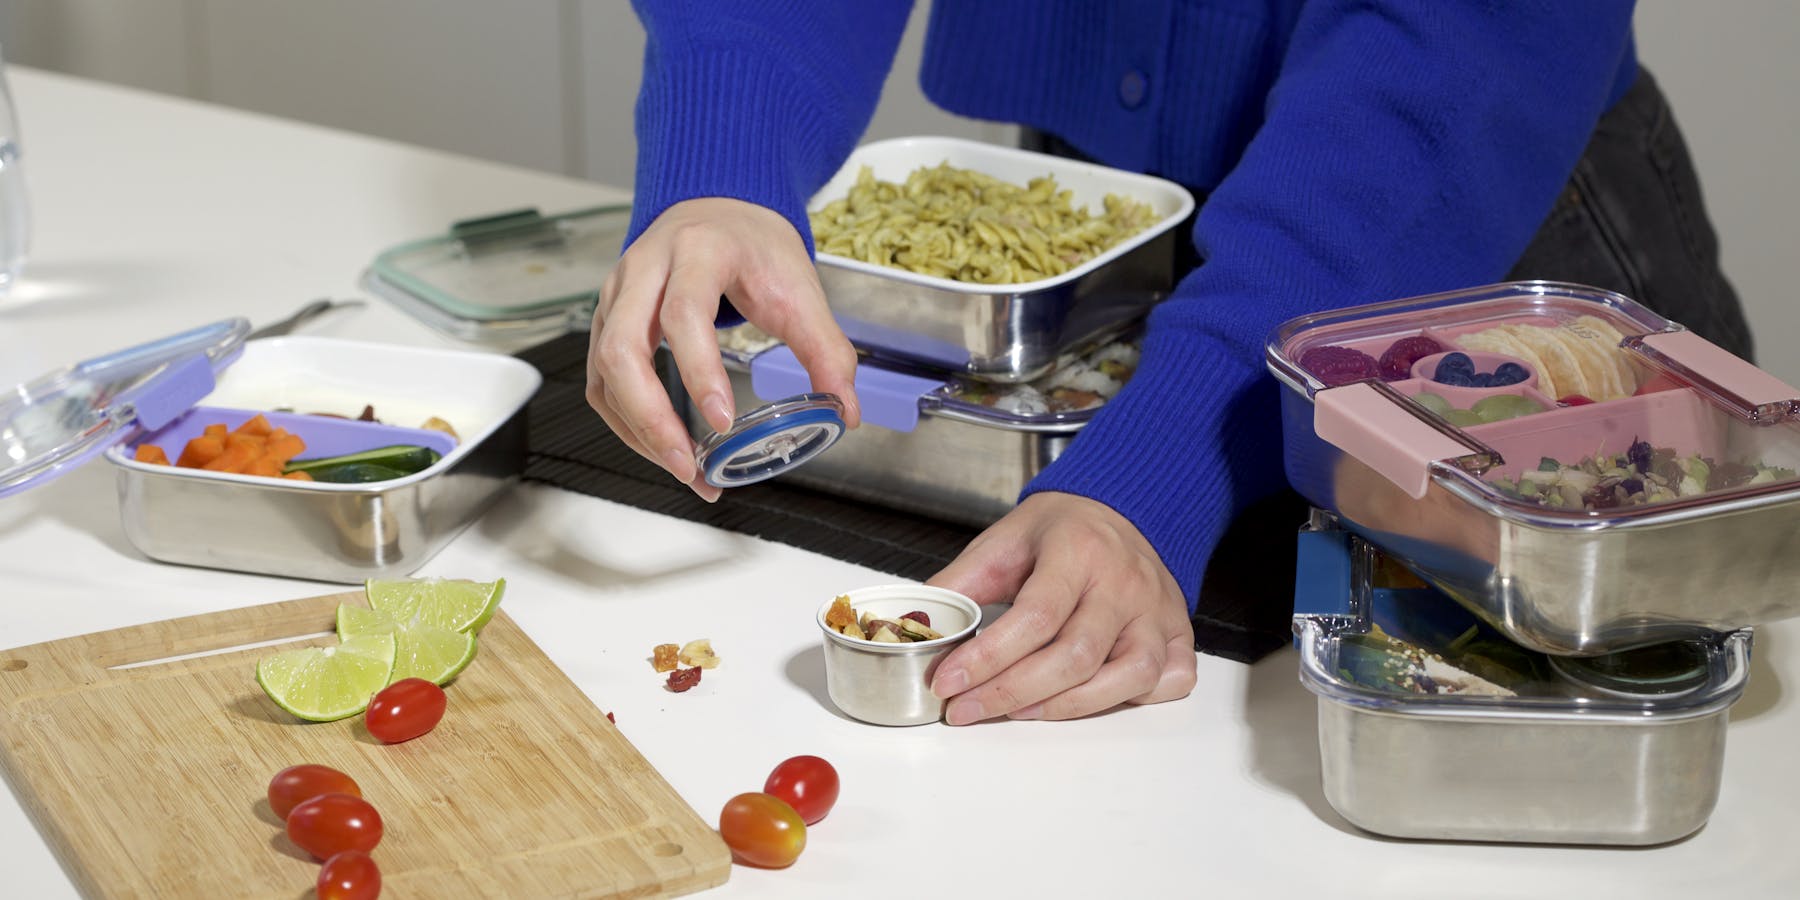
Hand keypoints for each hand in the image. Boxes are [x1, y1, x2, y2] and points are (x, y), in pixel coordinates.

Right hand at [587, 197, 860, 499]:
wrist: (720, 210)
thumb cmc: (754, 246)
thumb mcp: (800, 288)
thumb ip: (826, 349)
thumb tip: (844, 410)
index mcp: (697, 251)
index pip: (683, 313)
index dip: (698, 371)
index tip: (721, 420)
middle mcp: (644, 269)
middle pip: (622, 349)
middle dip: (651, 418)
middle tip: (688, 464)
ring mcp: (617, 295)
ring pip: (604, 371)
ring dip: (638, 430)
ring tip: (683, 469)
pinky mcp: (607, 320)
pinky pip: (601, 380)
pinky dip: (627, 422)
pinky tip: (661, 447)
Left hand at [926, 492, 1196, 723]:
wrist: (1121, 508)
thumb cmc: (1060, 531)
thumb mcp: (1004, 542)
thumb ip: (960, 585)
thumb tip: (915, 630)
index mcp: (1078, 550)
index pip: (1035, 617)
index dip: (988, 659)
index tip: (948, 682)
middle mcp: (1125, 581)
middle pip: (1076, 656)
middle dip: (1011, 693)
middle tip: (966, 709)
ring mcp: (1157, 610)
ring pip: (1127, 676)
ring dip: (1067, 706)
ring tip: (1018, 710)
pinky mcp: (1178, 631)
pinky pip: (1170, 680)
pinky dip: (1135, 698)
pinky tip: (1092, 697)